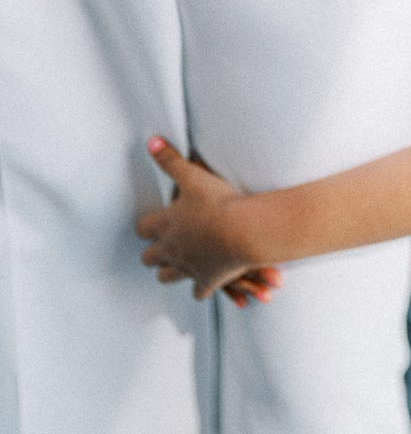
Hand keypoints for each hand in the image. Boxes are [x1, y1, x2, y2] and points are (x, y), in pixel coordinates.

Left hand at [137, 138, 281, 304]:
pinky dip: (201, 288)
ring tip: (177, 265)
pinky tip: (205, 283)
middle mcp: (173, 249)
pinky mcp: (208, 280)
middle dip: (154, 253)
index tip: (149, 225)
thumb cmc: (218, 201)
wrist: (243, 231)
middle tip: (160, 248)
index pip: (143, 229)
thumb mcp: (193, 176)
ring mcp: (189, 267)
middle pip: (151, 258)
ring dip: (170, 272)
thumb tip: (151, 141)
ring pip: (168, 277)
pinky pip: (198, 292)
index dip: (146, 227)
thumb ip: (171, 160)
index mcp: (167, 224)